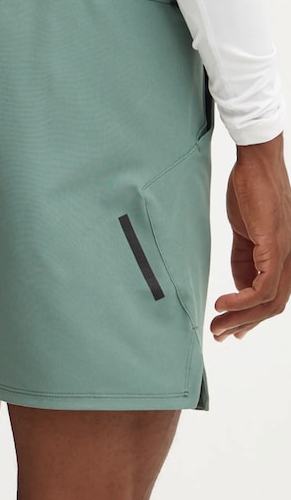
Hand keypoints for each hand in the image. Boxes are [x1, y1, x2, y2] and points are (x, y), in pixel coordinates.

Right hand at [211, 132, 290, 340]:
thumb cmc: (250, 193)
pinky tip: (221, 303)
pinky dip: (241, 301)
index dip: (252, 318)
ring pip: (269, 302)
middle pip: (273, 307)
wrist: (255, 165)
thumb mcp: (246, 235)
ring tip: (216, 325)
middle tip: (219, 334)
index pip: (273, 298)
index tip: (231, 331)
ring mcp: (288, 255)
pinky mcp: (276, 248)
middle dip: (243, 324)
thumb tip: (239, 288)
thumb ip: (245, 261)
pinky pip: (262, 287)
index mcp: (285, 258)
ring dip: (239, 318)